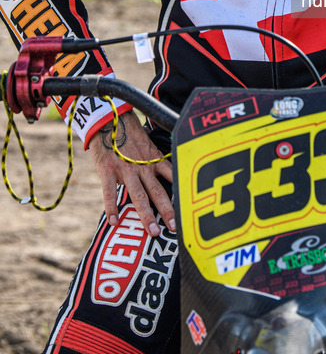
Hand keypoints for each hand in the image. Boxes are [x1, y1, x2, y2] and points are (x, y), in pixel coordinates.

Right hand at [89, 110, 174, 235]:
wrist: (108, 122)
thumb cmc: (129, 135)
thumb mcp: (147, 145)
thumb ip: (155, 160)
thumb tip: (169, 171)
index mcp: (154, 159)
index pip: (172, 177)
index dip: (181, 192)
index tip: (189, 208)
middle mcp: (143, 166)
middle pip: (158, 191)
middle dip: (166, 211)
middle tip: (174, 228)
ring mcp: (126, 169)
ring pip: (139, 196)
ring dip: (145, 215)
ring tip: (152, 232)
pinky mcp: (108, 171)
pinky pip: (110, 192)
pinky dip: (112, 208)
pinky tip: (114, 221)